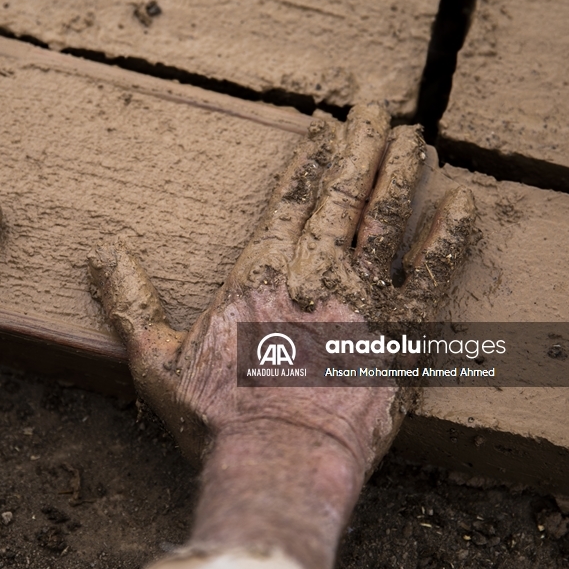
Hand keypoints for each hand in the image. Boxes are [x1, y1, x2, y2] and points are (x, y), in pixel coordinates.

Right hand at [89, 105, 475, 568]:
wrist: (282, 461)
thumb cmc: (219, 416)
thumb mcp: (157, 361)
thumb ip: (131, 303)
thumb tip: (102, 255)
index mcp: (262, 272)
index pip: (292, 195)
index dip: (312, 156)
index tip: (328, 124)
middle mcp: (317, 271)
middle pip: (345, 192)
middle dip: (363, 145)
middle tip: (379, 107)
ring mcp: (367, 299)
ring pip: (389, 217)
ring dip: (403, 173)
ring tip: (416, 138)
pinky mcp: (406, 334)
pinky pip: (436, 273)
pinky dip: (452, 235)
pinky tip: (466, 203)